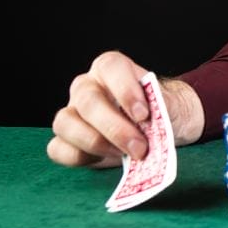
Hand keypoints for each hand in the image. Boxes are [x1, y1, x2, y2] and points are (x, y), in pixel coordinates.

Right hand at [47, 50, 204, 167]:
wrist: (159, 130)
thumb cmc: (161, 112)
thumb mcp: (169, 104)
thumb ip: (163, 107)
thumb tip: (153, 120)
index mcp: (111, 68)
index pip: (111, 67)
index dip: (125, 90)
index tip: (143, 115)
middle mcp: (86, 86)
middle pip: (88, 101)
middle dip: (114, 128)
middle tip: (140, 148)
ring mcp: (72, 112)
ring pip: (65, 123)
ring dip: (95, 143)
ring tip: (123, 155)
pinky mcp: (66, 140)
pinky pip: (58, 148)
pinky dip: (78, 157)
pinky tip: (103, 160)